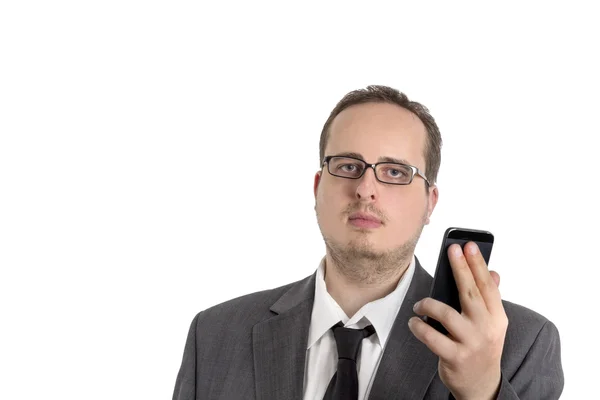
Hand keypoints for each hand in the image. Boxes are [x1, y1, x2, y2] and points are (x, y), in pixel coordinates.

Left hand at [408, 242, 507, 399]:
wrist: (481, 385)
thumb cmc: (481, 347)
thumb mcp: (492, 324)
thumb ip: (490, 299)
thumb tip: (493, 273)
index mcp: (497, 318)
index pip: (488, 286)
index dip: (478, 264)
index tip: (468, 246)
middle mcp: (486, 329)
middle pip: (470, 292)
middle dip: (460, 269)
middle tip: (451, 251)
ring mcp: (471, 343)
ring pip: (446, 313)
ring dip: (427, 304)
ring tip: (419, 304)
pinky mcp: (455, 357)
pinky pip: (431, 336)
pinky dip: (418, 326)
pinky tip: (413, 322)